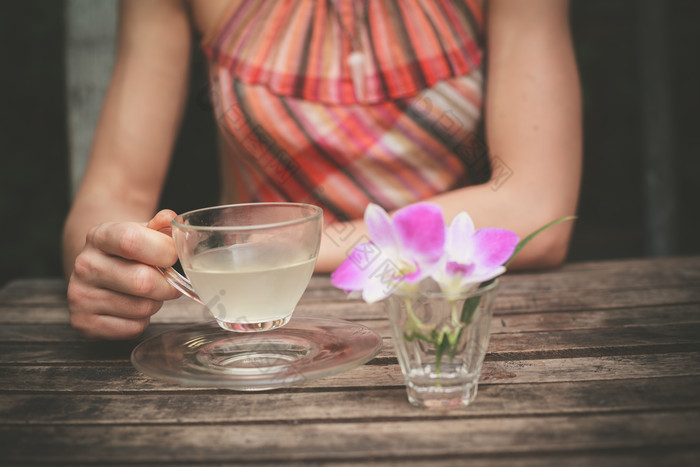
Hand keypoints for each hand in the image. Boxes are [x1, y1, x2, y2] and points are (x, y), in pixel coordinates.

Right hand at [67, 210, 181, 338]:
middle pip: (142, 282)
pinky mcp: (84, 323)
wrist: (96, 269)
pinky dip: (142, 320)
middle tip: (169, 282)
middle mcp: (84, 265)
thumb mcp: (141, 232)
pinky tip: (132, 307)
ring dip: (155, 303)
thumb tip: (170, 218)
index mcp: (100, 236)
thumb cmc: (127, 251)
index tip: (172, 256)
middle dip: (167, 285)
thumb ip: (160, 226)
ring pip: (142, 308)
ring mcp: (80, 295)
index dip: (163, 251)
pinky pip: (133, 328)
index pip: (131, 241)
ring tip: (146, 293)